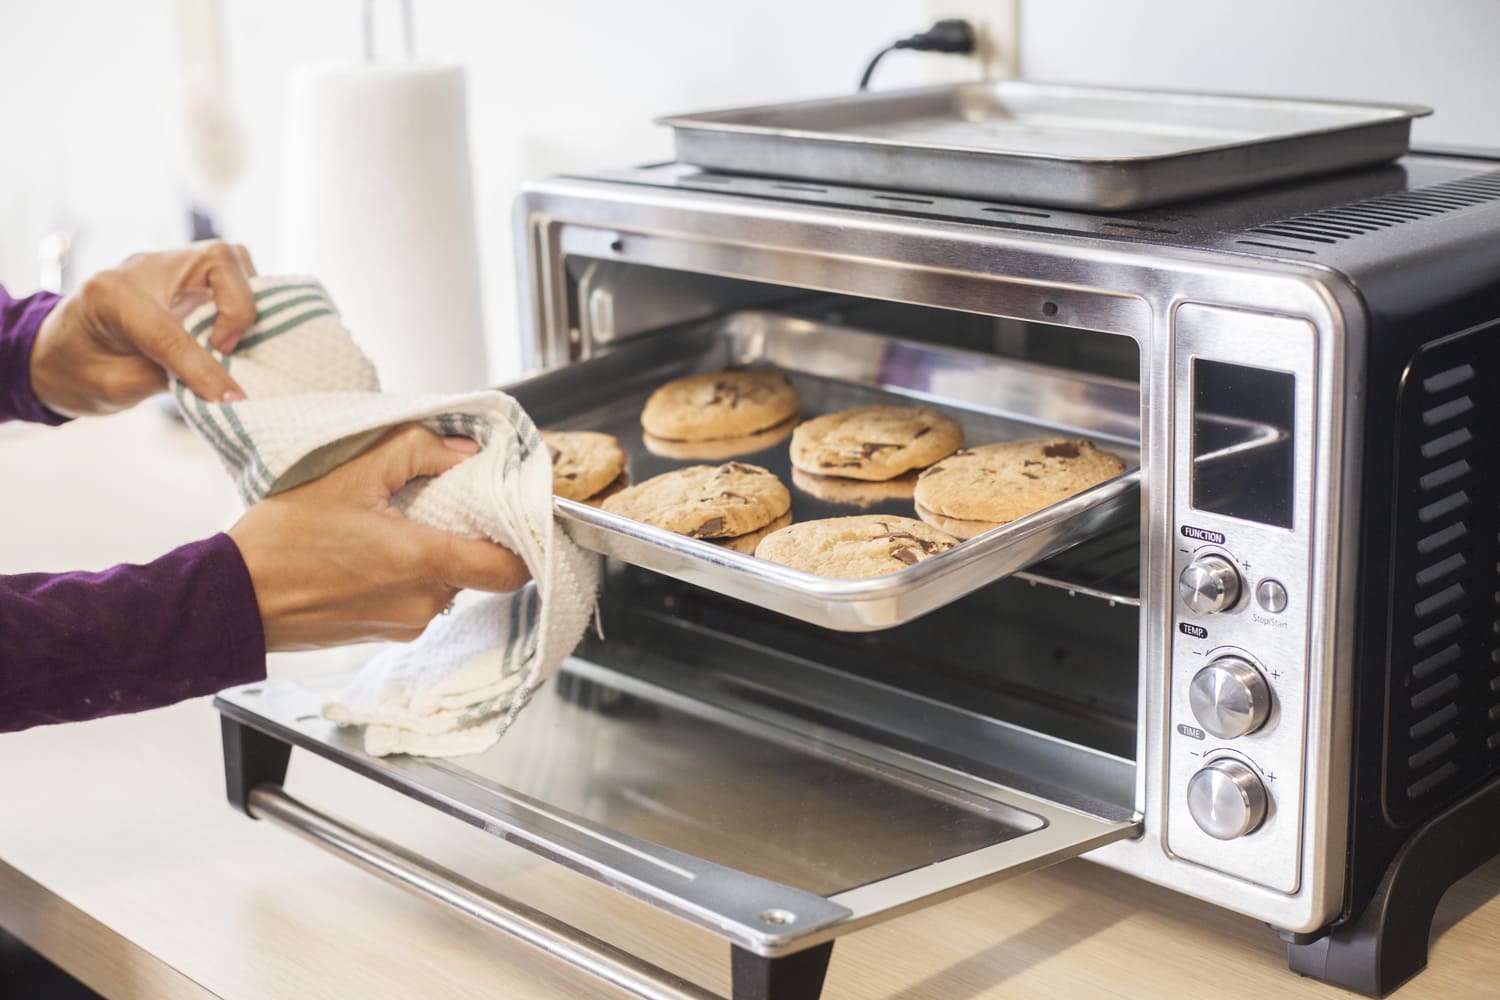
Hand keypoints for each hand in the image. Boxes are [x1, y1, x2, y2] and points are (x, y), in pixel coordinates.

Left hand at [29, 240, 255, 416]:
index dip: (204, 368)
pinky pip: (230, 274)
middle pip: (217, 260)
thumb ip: (168, 381)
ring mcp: (167, 267)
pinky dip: (243, 299)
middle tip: (227, 349)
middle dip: (239, 307)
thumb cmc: (77, 371)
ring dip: (245, 299)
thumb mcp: (114, 387)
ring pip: (230, 259)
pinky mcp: (185, 276)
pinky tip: (232, 331)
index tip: (231, 399)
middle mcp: (142, 268)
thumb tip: (224, 387)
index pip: (170, 329)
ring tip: (232, 339)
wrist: (57, 352)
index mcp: (110, 295)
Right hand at [227, 425, 530, 649]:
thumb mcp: (347, 474)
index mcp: (422, 562)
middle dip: (468, 534)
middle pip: (478, 569)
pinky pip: (420, 598)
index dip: (525, 540)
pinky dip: (412, 573)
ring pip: (448, 583)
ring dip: (436, 553)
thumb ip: (415, 451)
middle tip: (442, 502)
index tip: (518, 514)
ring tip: (396, 524)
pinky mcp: (386, 633)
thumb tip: (463, 450)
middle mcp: (423, 603)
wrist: (231, 601)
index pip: (510, 568)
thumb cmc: (280, 542)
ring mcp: (405, 624)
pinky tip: (375, 551)